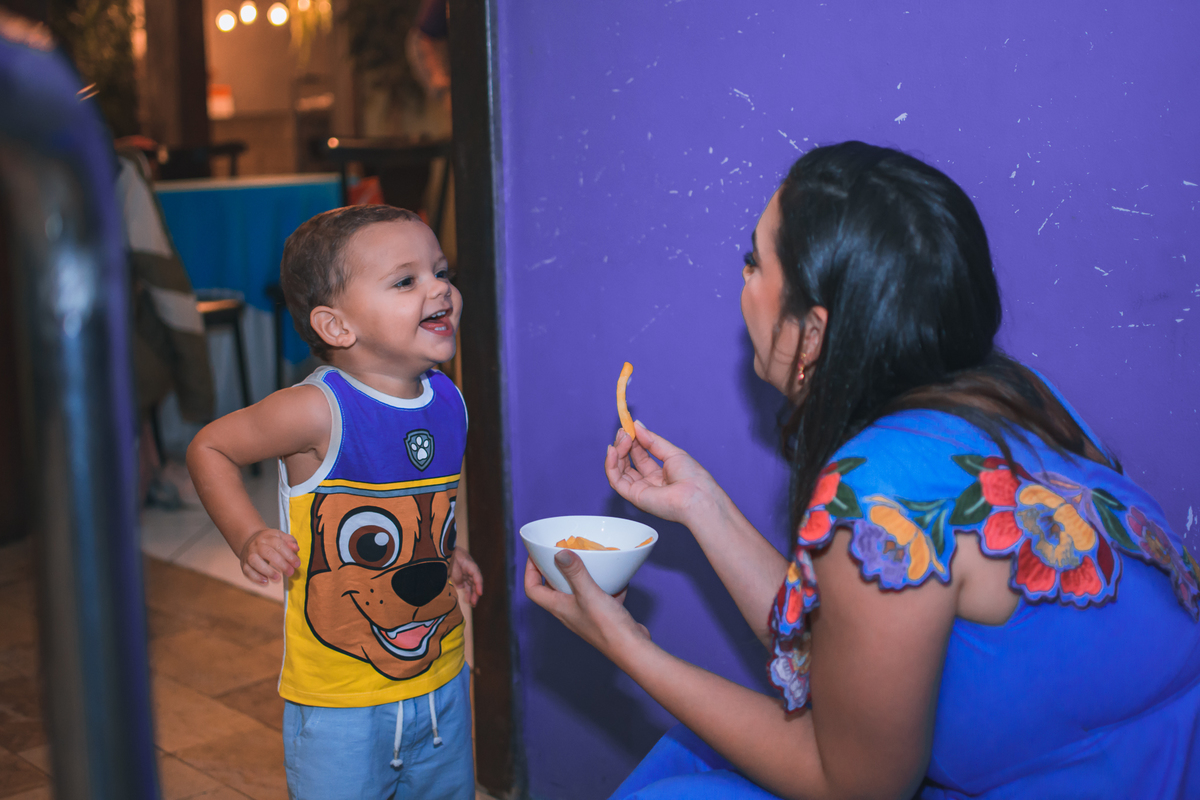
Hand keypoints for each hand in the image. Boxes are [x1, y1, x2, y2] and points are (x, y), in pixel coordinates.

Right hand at [239, 529, 299, 584]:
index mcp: (268, 537)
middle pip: (268, 553)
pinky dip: (256, 577)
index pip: (279, 545)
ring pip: (255, 562)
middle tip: (290, 572)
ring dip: (267, 571)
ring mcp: (249, 554)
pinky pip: (247, 571)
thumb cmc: (269, 540)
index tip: (297, 564)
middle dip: (281, 564)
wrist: (249, 539)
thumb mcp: (280, 536)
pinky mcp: (244, 564)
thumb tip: (296, 548)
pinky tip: (265, 581)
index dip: (289, 555)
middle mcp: (257, 545)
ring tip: (277, 578)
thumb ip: (290, 541)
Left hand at [450, 548, 483, 606]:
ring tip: (472, 604)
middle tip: (474, 603)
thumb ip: (456, 574)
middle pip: (475, 582)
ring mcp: (465, 572)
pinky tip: (467, 599)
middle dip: (475, 593)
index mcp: (468, 563)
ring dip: (472, 594)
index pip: (476, 575)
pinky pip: (466, 585)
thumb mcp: (450, 563)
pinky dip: (467, 592)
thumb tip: (461, 586)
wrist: (442, 549)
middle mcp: (469, 569)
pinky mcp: (460, 576)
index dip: (479, 584)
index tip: (480, 593)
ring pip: (471, 585)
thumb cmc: (447, 554)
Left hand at [524, 553, 649, 662]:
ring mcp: (585, 615)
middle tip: (563, 552)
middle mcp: (569, 612)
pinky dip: (605, 586)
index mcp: (559, 607)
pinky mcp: (602, 616)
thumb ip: (574, 572)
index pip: (533, 589)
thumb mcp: (589, 593)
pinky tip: (616, 578)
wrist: (632, 649)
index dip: (530, 571)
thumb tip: (559, 553)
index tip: (536, 554)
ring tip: (587, 560)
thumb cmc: (607, 626)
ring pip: (577, 591)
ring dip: (580, 575)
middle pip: (553, 588)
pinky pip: (598, 596)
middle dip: (555, 569)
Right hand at [605, 421, 723, 526]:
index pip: (639, 455)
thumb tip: (637, 426)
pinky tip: (614, 451)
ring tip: (623, 439)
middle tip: (624, 432)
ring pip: (618, 470)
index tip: (629, 427)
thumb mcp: (672, 452)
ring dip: (617, 452)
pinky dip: (610, 464)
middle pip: (627, 462)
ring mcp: (640, 489)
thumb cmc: (693, 479)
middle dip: (623, 444)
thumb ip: (652, 440)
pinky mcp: (634, 496)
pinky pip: (615, 480)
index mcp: (659, 473)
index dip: (633, 440)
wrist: (698, 496)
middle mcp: (648, 482)